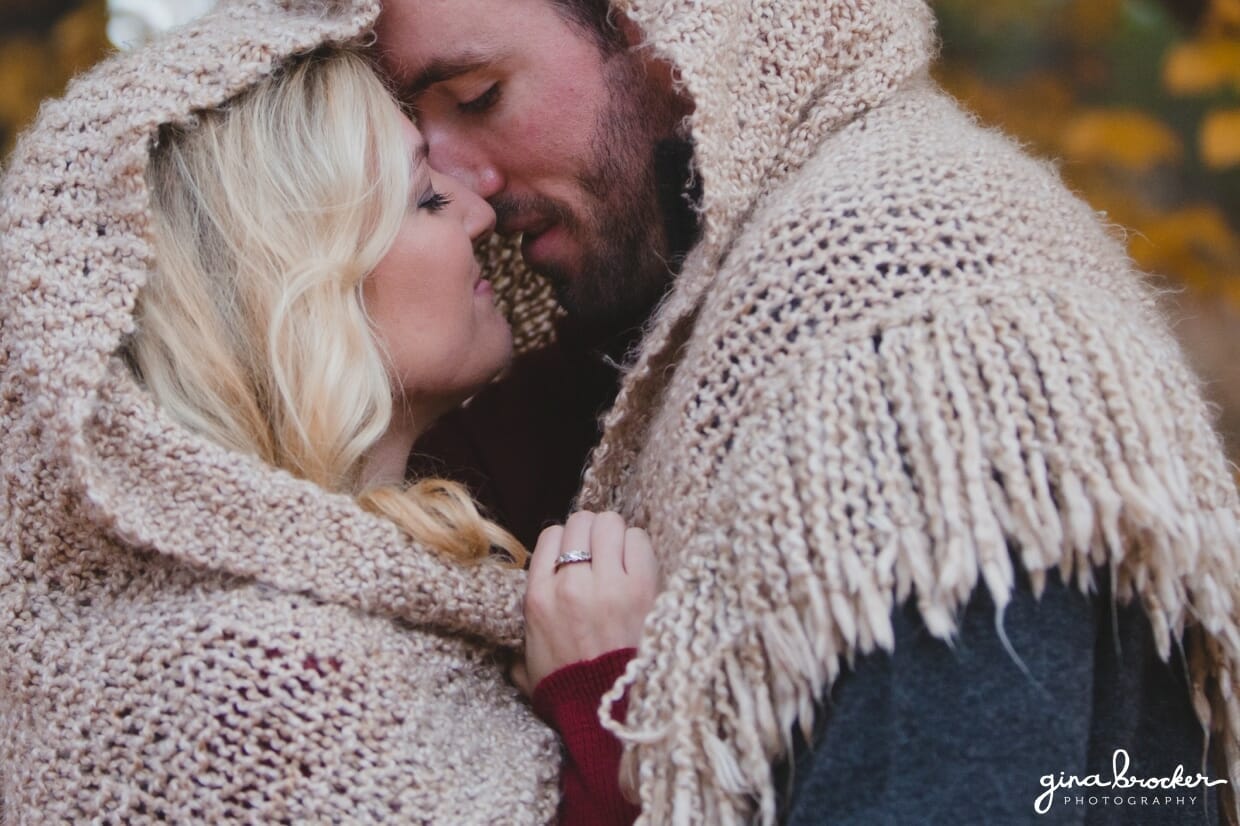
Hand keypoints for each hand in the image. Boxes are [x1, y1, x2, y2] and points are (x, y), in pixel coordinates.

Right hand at [512, 511, 658, 694]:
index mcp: (538, 597)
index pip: (551, 535)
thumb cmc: (569, 693)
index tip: (579, 557)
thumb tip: (511, 659)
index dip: (568, 542)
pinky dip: (639, 547)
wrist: (607, 712)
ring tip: (622, 558)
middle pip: (581, 522)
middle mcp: (569, 584)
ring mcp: (606, 584)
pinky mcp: (641, 588)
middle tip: (604, 554)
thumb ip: (518, 652)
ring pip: (610, 523)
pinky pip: (639, 541)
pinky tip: (639, 567)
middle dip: (593, 533)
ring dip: (617, 536)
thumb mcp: (527, 669)